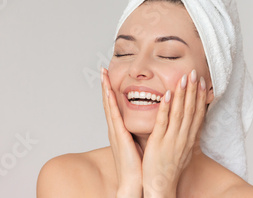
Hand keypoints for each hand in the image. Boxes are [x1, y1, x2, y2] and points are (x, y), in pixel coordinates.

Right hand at [101, 67, 142, 196]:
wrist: (135, 183)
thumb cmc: (139, 166)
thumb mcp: (139, 142)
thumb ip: (141, 130)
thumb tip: (150, 118)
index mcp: (120, 130)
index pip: (115, 106)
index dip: (112, 91)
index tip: (110, 77)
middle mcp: (115, 129)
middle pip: (109, 102)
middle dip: (106, 86)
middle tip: (102, 70)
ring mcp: (115, 132)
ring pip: (109, 106)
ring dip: (106, 89)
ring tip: (103, 75)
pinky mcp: (119, 136)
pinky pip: (114, 116)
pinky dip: (111, 103)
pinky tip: (109, 92)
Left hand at [142, 69, 207, 197]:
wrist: (161, 186)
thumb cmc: (170, 168)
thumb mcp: (184, 150)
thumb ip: (187, 135)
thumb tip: (193, 123)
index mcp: (189, 138)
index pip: (198, 114)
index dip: (201, 97)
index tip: (203, 82)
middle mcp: (183, 137)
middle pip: (191, 110)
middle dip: (193, 90)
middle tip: (195, 73)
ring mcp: (172, 139)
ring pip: (179, 113)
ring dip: (182, 94)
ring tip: (183, 78)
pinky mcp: (158, 142)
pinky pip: (163, 122)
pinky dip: (165, 108)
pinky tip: (166, 94)